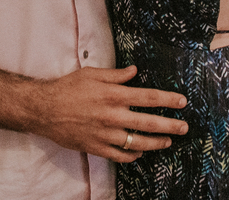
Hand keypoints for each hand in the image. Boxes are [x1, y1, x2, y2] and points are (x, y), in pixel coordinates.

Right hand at [21, 65, 188, 163]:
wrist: (44, 109)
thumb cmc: (67, 88)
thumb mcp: (91, 74)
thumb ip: (115, 75)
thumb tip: (134, 72)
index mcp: (113, 94)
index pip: (148, 97)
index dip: (167, 99)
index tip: (182, 101)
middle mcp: (112, 115)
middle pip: (149, 122)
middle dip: (170, 125)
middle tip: (184, 127)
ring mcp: (105, 134)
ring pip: (137, 142)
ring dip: (156, 142)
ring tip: (168, 141)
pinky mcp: (96, 147)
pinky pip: (120, 155)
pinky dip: (133, 156)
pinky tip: (140, 153)